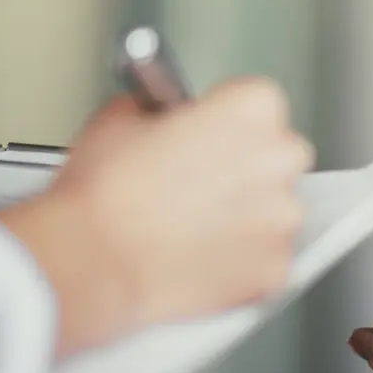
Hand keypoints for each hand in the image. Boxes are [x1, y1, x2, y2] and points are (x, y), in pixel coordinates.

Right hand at [1, 77, 313, 356]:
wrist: (91, 262)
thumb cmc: (105, 194)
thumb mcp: (121, 117)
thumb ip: (159, 110)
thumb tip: (161, 118)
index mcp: (252, 108)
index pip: (256, 103)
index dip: (224, 120)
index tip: (207, 134)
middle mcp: (280, 159)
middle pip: (276, 155)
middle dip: (245, 167)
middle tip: (197, 182)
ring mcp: (282, 219)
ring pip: (274, 211)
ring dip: (245, 216)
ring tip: (193, 226)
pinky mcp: (274, 270)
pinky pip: (265, 260)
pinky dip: (240, 262)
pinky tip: (199, 257)